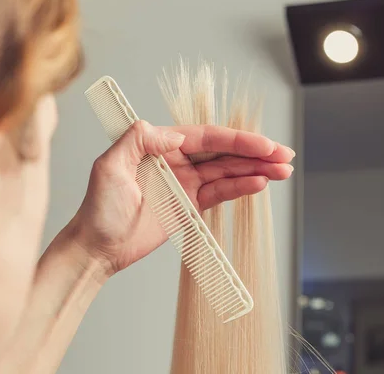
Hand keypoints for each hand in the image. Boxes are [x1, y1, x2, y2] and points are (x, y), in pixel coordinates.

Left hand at [69, 120, 293, 275]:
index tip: (263, 144)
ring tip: (283, 171)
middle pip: (225, 152)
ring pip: (229, 172)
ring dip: (256, 170)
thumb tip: (177, 135)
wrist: (98, 248)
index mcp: (160, 145)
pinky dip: (241, 188)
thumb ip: (139, 140)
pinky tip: (259, 184)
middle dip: (257, 153)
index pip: (207, 138)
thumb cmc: (98, 209)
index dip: (238, 140)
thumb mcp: (109, 167)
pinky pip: (221, 193)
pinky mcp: (191, 205)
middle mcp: (178, 161)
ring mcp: (187, 183)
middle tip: (285, 155)